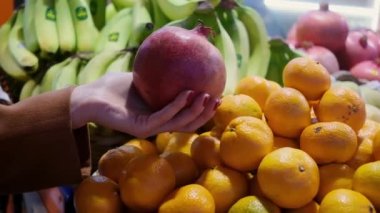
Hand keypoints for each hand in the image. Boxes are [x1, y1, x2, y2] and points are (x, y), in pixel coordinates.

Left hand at [70, 72, 219, 137]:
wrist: (91, 97)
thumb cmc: (115, 88)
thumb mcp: (144, 78)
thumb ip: (161, 75)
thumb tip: (180, 59)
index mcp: (160, 116)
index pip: (187, 116)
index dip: (204, 110)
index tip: (217, 96)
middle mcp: (157, 125)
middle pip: (188, 123)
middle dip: (205, 113)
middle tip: (217, 98)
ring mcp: (150, 128)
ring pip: (179, 123)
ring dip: (195, 111)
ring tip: (206, 96)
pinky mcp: (141, 128)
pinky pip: (163, 117)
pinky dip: (176, 106)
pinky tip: (187, 93)